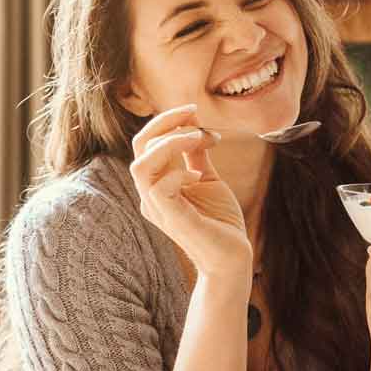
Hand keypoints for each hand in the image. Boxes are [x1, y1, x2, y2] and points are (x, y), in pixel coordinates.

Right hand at [130, 104, 252, 277]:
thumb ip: (196, 155)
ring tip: (198, 138)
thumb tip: (194, 126)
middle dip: (165, 122)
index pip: (146, 142)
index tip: (197, 115)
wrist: (231, 257)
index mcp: (156, 182)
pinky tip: (197, 176)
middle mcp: (150, 194)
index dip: (168, 121)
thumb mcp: (207, 179)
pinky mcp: (171, 219)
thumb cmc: (219, 221)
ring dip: (170, 143)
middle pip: (139, 146)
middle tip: (195, 113)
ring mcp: (157, 208)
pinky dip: (179, 174)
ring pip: (141, 165)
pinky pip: (159, 189)